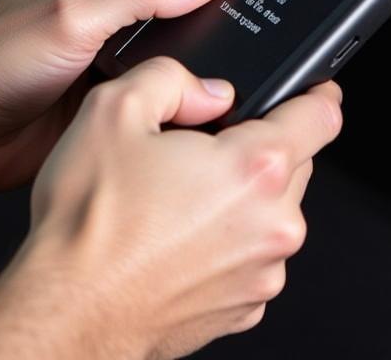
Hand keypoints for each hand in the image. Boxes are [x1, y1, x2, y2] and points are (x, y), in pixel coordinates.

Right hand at [0, 59, 342, 359]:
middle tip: (205, 146)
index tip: (316, 90)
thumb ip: (172, 77)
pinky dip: (228, 241)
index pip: (322, 117)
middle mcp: (272, 223)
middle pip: (296, 164)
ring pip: (272, 211)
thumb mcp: (115, 108)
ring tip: (177, 198)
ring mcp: (261, 271)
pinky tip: (177, 237)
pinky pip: (251, 256)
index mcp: (254, 167)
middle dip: (260, 146)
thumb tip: (205, 87)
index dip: (318, 94)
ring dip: (242, 197)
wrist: (67, 313)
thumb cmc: (90, 225)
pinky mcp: (242, 307)